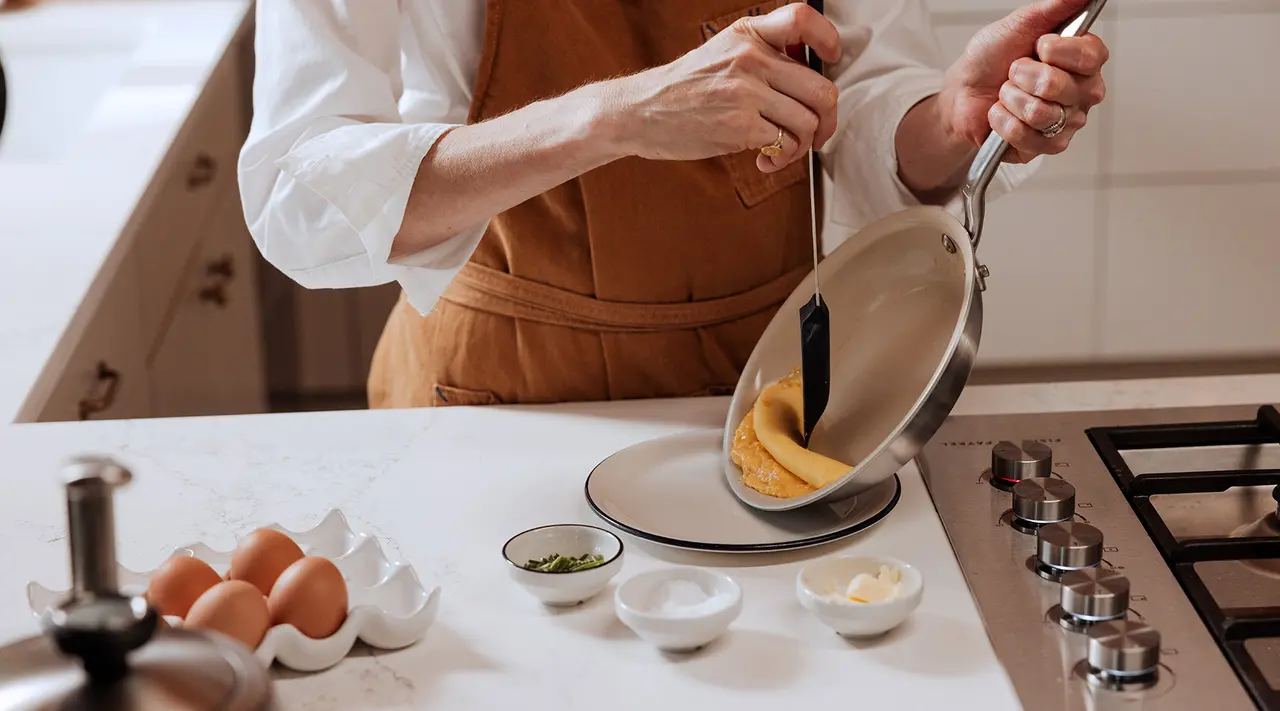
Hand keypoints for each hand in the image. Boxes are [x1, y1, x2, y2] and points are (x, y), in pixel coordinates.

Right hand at [612, 4, 859, 173]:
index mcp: (748, 34)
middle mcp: (750, 58)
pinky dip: (783, 158)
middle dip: (827, 118)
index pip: (802, 19)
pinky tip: (766, 159)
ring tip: (786, 149)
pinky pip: (784, 144)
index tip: (831, 58)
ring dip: (803, 144)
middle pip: (820, 88)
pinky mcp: (738, 126)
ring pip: (807, 122)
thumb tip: (808, 70)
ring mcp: (745, 92)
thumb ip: (763, 53)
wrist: (641, 110)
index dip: (828, 39)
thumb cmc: (683, 86)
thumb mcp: (723, 51)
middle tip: (818, 131)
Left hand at [938, 0, 1109, 163]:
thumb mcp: (1022, 23)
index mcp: (1084, 61)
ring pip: (1041, 113)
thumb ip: (1057, 6)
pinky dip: (1003, 122)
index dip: (1058, 51)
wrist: (962, 91)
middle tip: (1014, 72)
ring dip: (1010, 98)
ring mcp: (1066, 123)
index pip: (1091, 56)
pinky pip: (1026, 136)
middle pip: (1059, 86)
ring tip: (1006, 93)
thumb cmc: (993, 59)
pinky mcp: (1045, 147)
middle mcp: (1081, 93)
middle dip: (1023, 75)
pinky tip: (1001, 114)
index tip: (1039, 46)